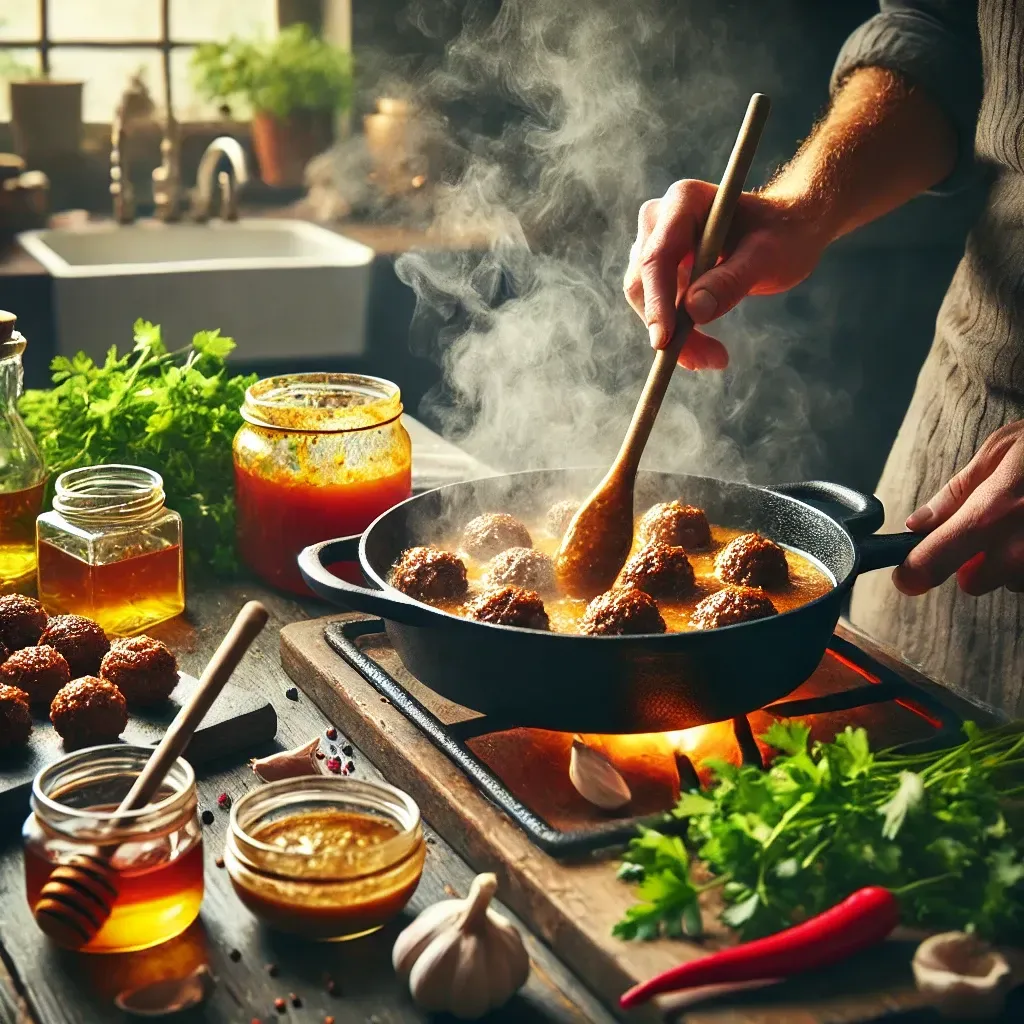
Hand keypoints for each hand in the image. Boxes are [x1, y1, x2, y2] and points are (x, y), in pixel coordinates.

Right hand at [623, 179, 831, 367]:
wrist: (788, 230)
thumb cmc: (783, 233)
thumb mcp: (768, 256)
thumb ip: (732, 280)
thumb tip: (694, 311)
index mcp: (684, 201)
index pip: (658, 256)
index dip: (657, 301)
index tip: (664, 342)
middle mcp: (661, 219)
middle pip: (643, 281)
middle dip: (668, 326)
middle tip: (705, 360)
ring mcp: (656, 244)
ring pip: (646, 300)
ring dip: (675, 337)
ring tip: (714, 358)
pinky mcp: (661, 270)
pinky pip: (658, 308)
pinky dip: (679, 334)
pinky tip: (705, 352)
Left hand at [894, 420, 1023, 595]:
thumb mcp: (1004, 449)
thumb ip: (957, 492)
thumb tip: (918, 523)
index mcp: (998, 507)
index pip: (940, 555)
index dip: (918, 570)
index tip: (907, 578)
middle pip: (976, 581)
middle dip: (974, 563)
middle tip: (992, 530)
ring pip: (1013, 582)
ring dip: (1014, 563)